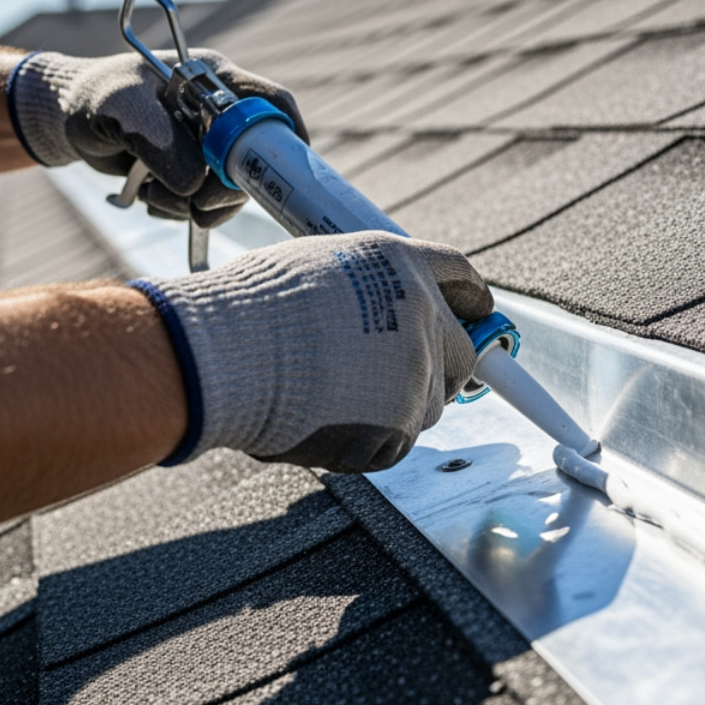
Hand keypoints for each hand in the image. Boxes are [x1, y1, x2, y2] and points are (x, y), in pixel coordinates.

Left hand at [8, 49, 307, 227]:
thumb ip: (157, 139)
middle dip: (229, 188)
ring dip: (195, 204)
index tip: (278, 177)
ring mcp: (206, 146)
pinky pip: (204, 204)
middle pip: (255, 158)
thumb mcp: (118, 108)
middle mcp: (219, 113)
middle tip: (197, 204)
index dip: (285, 139)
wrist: (64, 123)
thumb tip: (195, 183)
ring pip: (229, 188)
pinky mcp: (191, 173)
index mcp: (215, 80)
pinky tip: (151, 199)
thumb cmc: (91, 98)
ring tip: (153, 196)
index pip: (271, 105)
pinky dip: (181, 211)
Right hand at [130, 231, 494, 472]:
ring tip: (335, 397)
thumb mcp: (313, 269)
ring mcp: (416, 370)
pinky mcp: (401, 424)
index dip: (469, 299)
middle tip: (400, 378)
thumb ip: (362, 290)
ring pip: (427, 402)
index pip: (459, 277)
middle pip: (464, 351)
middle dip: (444, 367)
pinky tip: (325, 420)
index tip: (477, 311)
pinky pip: (396, 440)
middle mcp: (421, 313)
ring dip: (396, 406)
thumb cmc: (248, 310)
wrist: (227, 355)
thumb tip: (366, 311)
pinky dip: (368, 439)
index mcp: (400, 264)